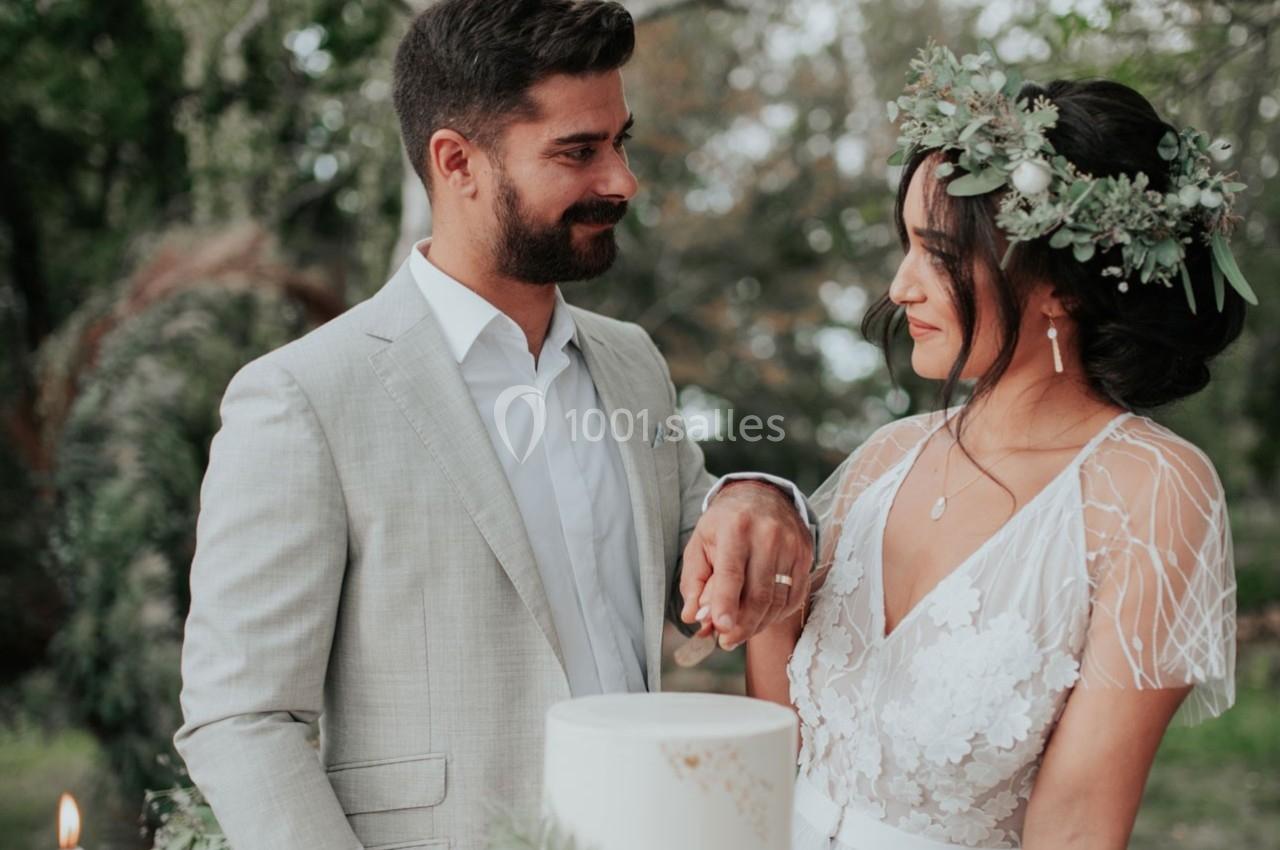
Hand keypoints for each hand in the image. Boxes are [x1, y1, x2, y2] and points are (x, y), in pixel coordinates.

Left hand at [678, 480, 812, 648]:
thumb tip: (693, 617)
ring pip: (777, 600)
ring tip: (739, 633)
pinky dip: (777, 614)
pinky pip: (794, 597)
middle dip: (742, 625)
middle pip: (758, 594)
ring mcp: (791, 545)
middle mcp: (767, 535)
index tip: (722, 629)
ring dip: (758, 624)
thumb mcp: (700, 544)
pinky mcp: (805, 555)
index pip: (732, 573)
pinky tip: (761, 618)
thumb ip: (694, 582)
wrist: (762, 496)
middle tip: (726, 641)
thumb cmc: (725, 523)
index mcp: (735, 528)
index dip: (727, 603)